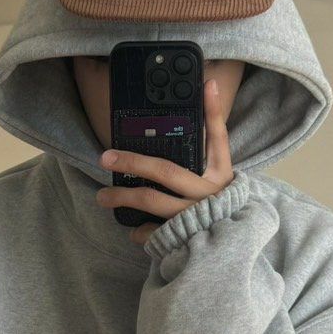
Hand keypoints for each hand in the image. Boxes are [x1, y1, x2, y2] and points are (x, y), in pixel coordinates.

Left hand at [95, 76, 234, 244]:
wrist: (230, 248)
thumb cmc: (217, 204)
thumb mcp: (219, 174)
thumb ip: (212, 139)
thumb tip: (207, 90)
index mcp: (220, 175)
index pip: (218, 138)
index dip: (213, 112)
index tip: (206, 85)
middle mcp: (208, 194)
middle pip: (166, 171)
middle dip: (133, 162)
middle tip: (106, 158)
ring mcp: (194, 216)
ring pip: (151, 201)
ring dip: (122, 198)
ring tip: (102, 197)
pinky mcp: (182, 237)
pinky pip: (152, 232)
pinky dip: (139, 231)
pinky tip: (132, 227)